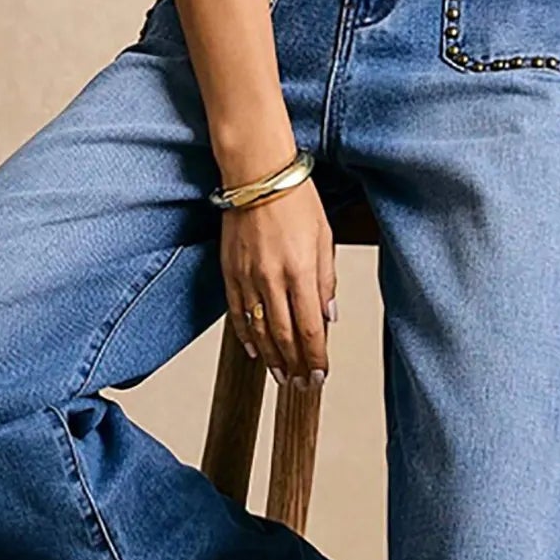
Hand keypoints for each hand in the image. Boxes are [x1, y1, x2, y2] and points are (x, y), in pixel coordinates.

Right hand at [221, 175, 336, 386]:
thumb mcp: (324, 237)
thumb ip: (326, 280)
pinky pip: (237, 312)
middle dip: (294, 365)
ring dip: (271, 358)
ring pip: (259, 330)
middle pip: (284, 336)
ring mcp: (248, 278)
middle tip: (300, 385)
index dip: (315, 358)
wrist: (257, 174)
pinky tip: (254, 350)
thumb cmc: (295, 198)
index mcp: (300, 271)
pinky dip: (246, 335)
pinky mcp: (230, 272)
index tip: (319, 375)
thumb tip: (328, 316)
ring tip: (280, 376)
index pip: (310, 329)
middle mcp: (272, 279)